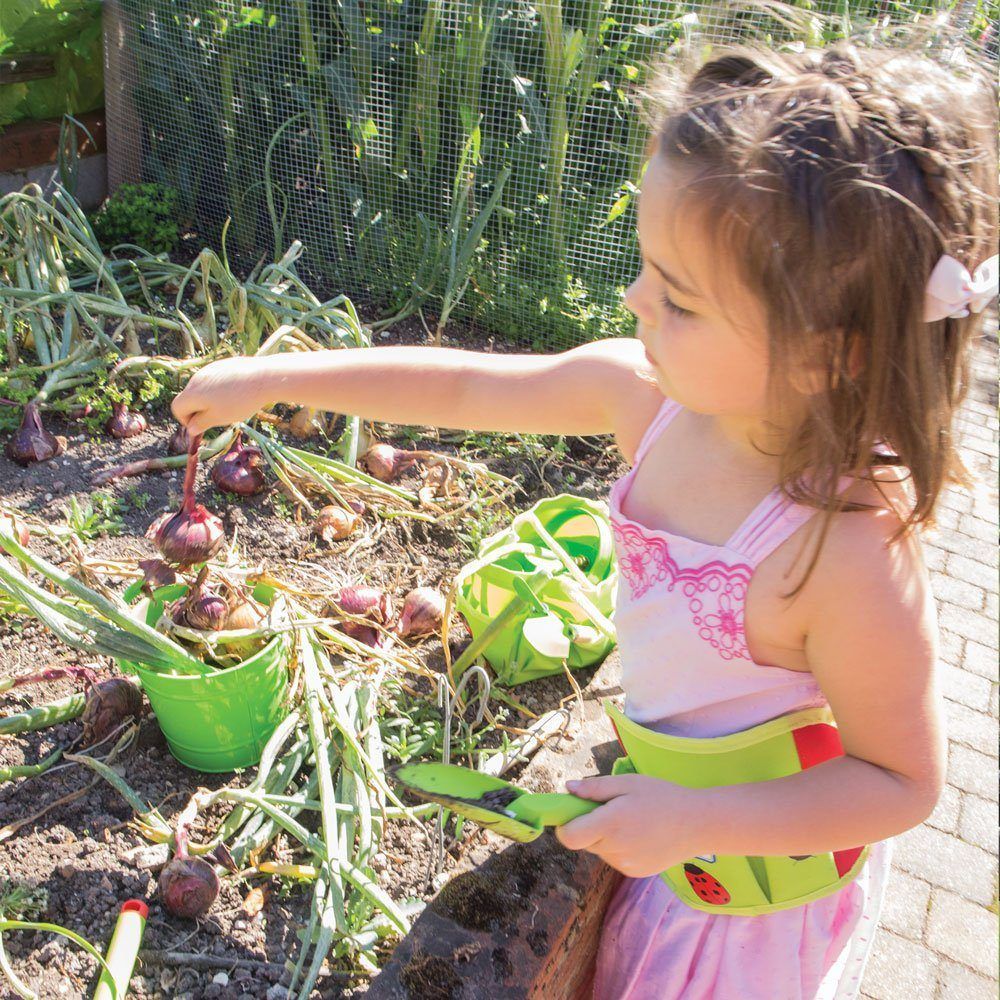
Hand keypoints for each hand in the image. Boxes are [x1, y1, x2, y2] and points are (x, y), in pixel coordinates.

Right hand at [171, 356, 268, 434]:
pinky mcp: (223, 364)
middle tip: (218, 418)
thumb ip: (201, 423)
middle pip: (189, 397)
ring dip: (210, 400)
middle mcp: (197, 378)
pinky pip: (215, 380)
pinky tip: (238, 394)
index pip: (177, 408)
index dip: (186, 420)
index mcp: (192, 392)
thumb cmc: (239, 402)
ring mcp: (210, 369)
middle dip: (199, 410)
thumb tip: (191, 428)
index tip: (202, 426)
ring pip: (203, 389)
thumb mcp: (219, 418)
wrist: (264, 378)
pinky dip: (220, 389)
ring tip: (231, 406)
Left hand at [554, 773, 701, 877]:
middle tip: (611, 809)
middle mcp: (614, 849)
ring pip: (599, 850)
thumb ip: (595, 788)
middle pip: (584, 841)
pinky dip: (618, 847)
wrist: (698, 824)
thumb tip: (567, 788)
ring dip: (604, 837)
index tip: (574, 812)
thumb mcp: (628, 783)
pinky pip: (614, 858)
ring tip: (630, 821)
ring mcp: (624, 865)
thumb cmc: (662, 796)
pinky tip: (640, 835)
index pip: (568, 837)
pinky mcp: (634, 873)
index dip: (565, 825)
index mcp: (610, 824)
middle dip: (588, 826)